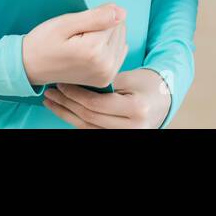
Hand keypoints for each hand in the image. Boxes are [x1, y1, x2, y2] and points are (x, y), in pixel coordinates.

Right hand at [22, 3, 127, 90]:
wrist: (30, 66)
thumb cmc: (45, 42)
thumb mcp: (66, 23)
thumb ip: (96, 16)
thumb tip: (123, 12)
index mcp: (94, 51)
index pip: (114, 18)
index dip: (97, 15)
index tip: (79, 25)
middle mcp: (105, 66)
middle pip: (119, 29)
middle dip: (102, 26)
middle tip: (79, 35)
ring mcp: (106, 75)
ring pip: (120, 39)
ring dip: (105, 36)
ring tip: (82, 43)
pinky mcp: (105, 79)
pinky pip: (119, 51)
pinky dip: (108, 47)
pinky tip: (91, 50)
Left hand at [43, 69, 172, 128]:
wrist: (164, 100)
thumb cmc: (148, 84)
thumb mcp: (131, 78)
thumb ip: (107, 81)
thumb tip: (77, 81)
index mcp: (136, 109)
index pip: (97, 104)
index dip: (76, 94)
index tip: (62, 83)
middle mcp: (131, 128)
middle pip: (89, 117)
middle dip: (67, 104)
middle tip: (51, 92)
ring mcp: (125, 136)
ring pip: (87, 127)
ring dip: (66, 114)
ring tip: (52, 102)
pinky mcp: (118, 137)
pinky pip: (92, 131)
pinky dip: (76, 120)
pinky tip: (65, 111)